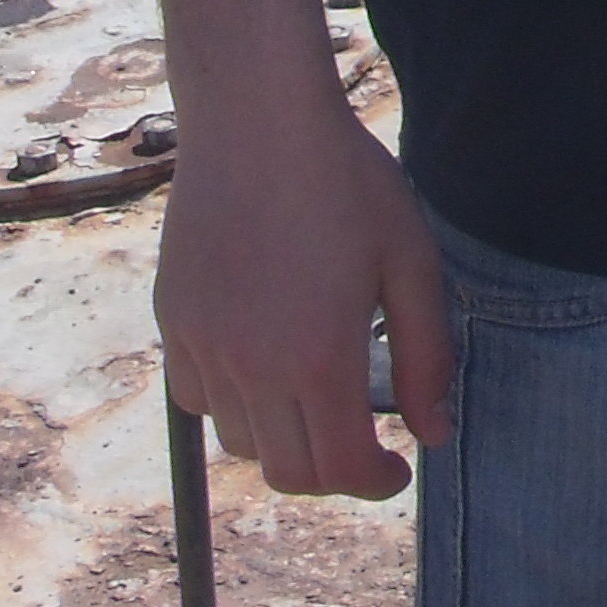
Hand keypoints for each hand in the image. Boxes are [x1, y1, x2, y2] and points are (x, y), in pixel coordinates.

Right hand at [154, 96, 451, 498]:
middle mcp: (252, 367)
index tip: (399, 468)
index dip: (375, 482)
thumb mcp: (412, 262)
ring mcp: (203, 347)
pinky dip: (233, 405)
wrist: (258, 123)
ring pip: (240, 442)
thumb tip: (435, 433)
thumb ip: (427, 355)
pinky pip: (196, 398)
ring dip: (284, 439)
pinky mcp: (171, 323)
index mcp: (319, 357)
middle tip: (364, 446)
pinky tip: (265, 366)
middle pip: (287, 471)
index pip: (341, 467)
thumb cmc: (347, 183)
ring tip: (320, 399)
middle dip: (333, 475)